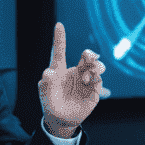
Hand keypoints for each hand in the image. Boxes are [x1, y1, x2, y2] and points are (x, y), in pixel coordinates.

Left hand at [38, 22, 108, 136]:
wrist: (61, 119)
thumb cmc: (50, 103)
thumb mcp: (45, 95)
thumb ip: (46, 84)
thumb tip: (47, 72)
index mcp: (59, 70)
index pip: (59, 52)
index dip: (59, 38)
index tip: (59, 24)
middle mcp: (74, 72)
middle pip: (85, 57)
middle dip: (90, 55)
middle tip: (90, 57)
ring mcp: (85, 80)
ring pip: (95, 67)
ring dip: (96, 67)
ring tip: (90, 75)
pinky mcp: (93, 91)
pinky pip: (98, 82)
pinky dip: (96, 80)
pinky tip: (91, 83)